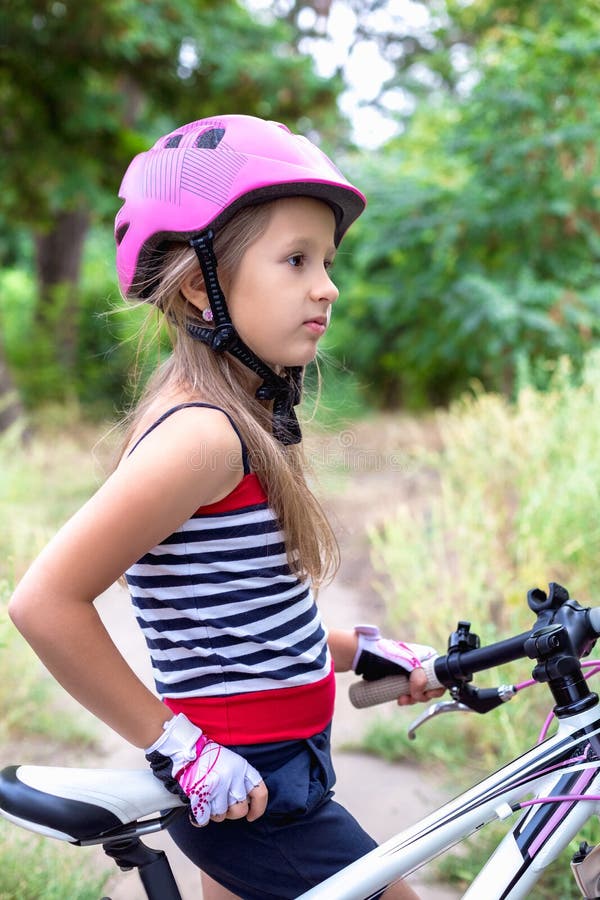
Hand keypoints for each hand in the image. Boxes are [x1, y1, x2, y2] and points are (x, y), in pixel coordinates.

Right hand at [145, 713, 267, 826]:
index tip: (251, 816)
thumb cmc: (208, 757)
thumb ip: (242, 780)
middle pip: (240, 810)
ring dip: (214, 812)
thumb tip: (247, 802)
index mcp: (243, 768)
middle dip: (231, 812)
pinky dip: (200, 817)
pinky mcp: (201, 795)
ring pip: (221, 815)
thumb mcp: (233, 762)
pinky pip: (204, 819)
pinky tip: (199, 806)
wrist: (186, 749)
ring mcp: (217, 787)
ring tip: (207, 799)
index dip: (258, 809)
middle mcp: (233, 777)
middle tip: (222, 804)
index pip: (260, 793)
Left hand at [352, 624, 443, 705]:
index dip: (435, 688)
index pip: (439, 675)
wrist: (364, 658)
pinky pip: (409, 693)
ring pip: (419, 692)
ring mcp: (410, 673)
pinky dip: (407, 699)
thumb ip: (419, 678)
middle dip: (422, 696)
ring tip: (402, 700)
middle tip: (412, 698)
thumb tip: (420, 694)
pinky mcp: (400, 680)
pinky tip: (400, 700)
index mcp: (426, 656)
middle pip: (430, 686)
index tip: (426, 694)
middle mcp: (420, 664)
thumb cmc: (385, 655)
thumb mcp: (408, 663)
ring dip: (413, 699)